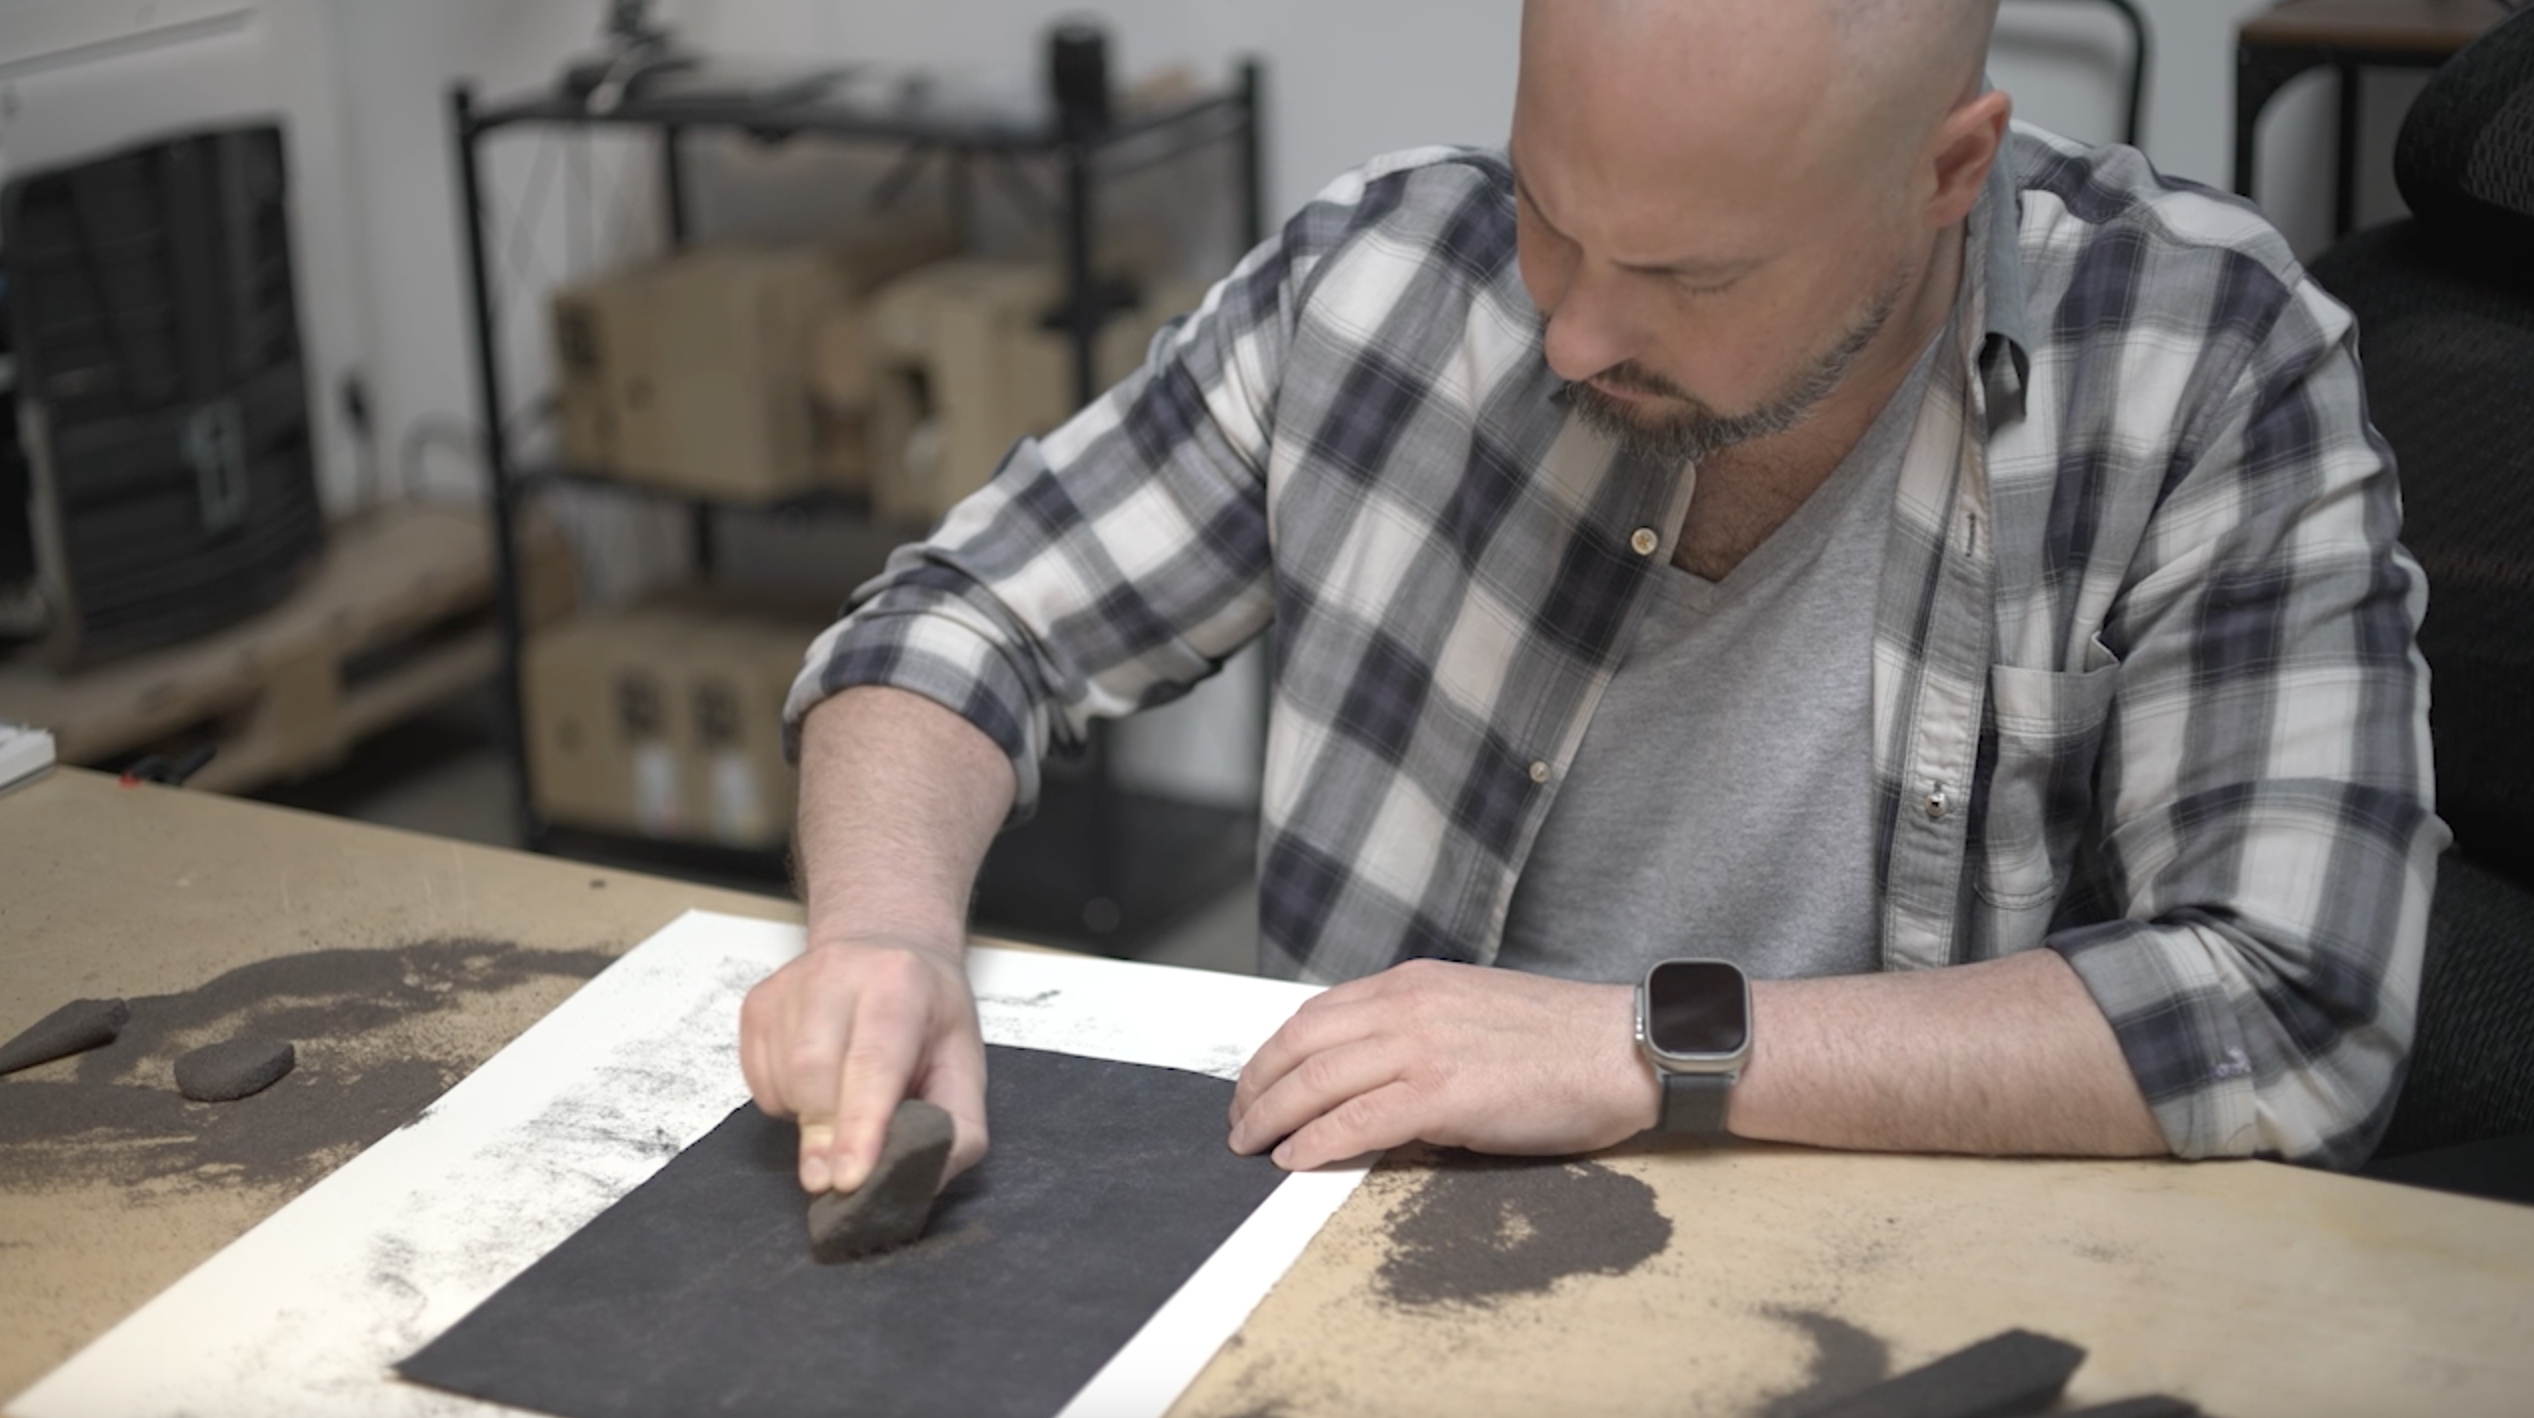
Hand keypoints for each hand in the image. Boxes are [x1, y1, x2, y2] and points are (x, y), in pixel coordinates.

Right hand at [739, 932, 987, 1194]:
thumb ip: (958, 1127)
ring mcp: (791, 985)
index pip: (874, 1061)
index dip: (859, 1126)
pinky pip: (759, 1080)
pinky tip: (818, 1085)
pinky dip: (787, 1104)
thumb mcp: (964, 1062)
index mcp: (901, 983)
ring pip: (783, 1080)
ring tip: (846, 1102)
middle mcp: (839, 972)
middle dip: (824, 1137)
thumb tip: (922, 1181)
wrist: (886, 946)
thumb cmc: (926, 1013)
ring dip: (809, 1119)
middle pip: (815, 1070)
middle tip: (834, 1180)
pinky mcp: (758, 1004)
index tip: (848, 1179)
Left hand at [1226, 959, 1659, 1169]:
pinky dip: (1314, 1141)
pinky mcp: (1443, 1094)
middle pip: (1301, 1044)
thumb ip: (1417, 1029)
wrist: (1627, 1050)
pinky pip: (1355, 1121)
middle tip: (1238, 1122)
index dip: (1274, 1053)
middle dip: (1257, 1086)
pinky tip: (1294, 1159)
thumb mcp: (1472, 1010)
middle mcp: (1409, 1006)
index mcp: (1414, 983)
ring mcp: (1424, 1048)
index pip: (1316, 1014)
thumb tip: (1369, 1073)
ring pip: (1317, 1080)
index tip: (1257, 1083)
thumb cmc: (1563, 1040)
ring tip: (1251, 1145)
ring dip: (1272, 1117)